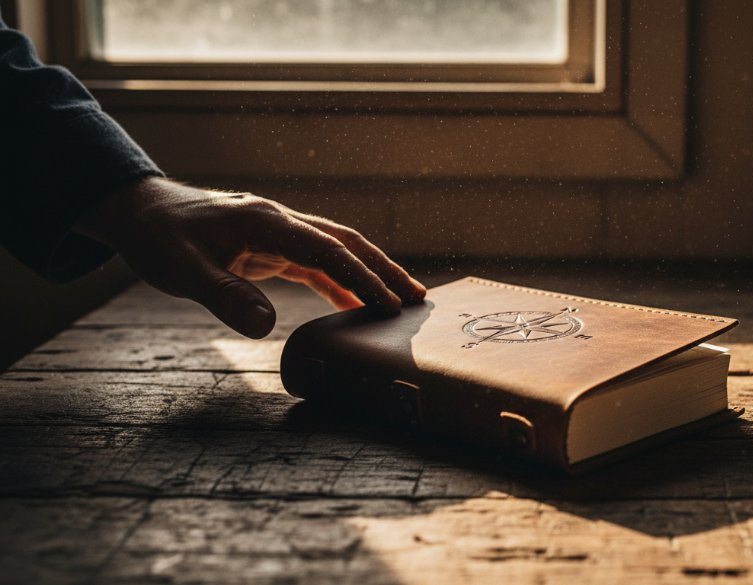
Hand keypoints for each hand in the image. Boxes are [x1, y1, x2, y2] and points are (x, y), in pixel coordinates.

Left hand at [74, 177, 425, 338]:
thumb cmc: (158, 236)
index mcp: (266, 221)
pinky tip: (356, 306)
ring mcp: (280, 232)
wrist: (141, 211)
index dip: (361, 278)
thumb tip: (265, 327)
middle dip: (384, 270)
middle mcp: (281, 221)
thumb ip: (223, 295)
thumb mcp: (181, 269)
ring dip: (370, 273)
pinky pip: (317, 263)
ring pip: (338, 250)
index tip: (388, 305)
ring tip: (402, 301)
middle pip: (347, 242)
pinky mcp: (273, 246)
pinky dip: (341, 282)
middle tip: (417, 300)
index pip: (328, 249)